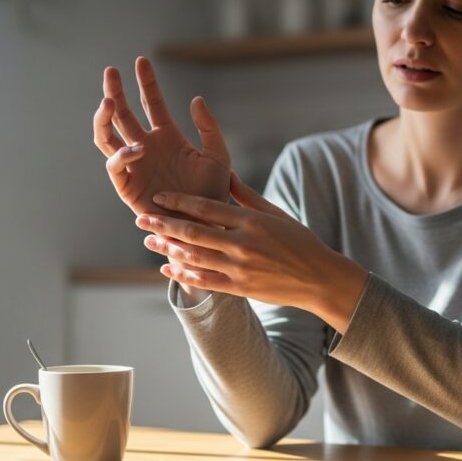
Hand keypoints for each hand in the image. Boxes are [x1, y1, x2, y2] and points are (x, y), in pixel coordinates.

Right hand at [93, 56, 230, 217]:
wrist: (205, 226)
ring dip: (104, 118)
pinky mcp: (127, 186)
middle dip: (114, 92)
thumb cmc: (213, 194)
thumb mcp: (218, 156)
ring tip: (108, 102)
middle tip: (110, 72)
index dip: (146, 82)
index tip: (142, 61)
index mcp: (167, 137)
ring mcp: (134, 166)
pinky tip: (138, 147)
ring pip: (108, 137)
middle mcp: (146, 148)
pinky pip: (115, 166)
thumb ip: (209, 128)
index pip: (151, 103)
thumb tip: (195, 98)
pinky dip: (122, 155)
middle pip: (122, 114)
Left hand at [134, 172, 369, 333]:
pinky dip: (184, 276)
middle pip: (194, 232)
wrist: (320, 279)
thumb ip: (246, 195)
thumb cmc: (299, 241)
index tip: (159, 197)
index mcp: (251, 221)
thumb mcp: (275, 212)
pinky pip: (206, 281)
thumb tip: (225, 172)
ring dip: (169, 249)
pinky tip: (168, 270)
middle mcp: (243, 244)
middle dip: (164, 224)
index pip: (206, 207)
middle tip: (141, 218)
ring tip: (149, 241)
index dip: (178, 202)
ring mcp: (241, 268)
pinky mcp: (241, 288)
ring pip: (195, 257)